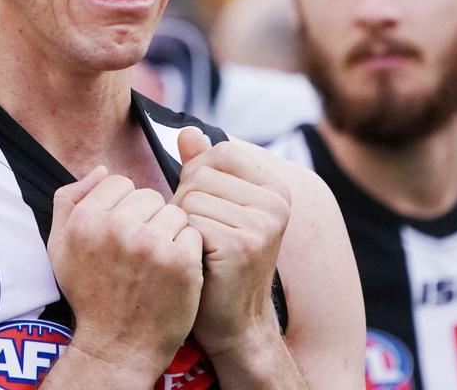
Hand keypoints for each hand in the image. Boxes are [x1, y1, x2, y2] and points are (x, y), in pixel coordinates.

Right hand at [48, 166, 203, 383]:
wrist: (118, 346)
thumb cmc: (90, 294)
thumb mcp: (60, 246)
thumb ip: (70, 200)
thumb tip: (101, 169)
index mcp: (86, 218)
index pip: (119, 182)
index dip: (124, 206)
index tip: (122, 233)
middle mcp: (116, 227)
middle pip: (149, 195)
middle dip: (149, 217)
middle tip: (141, 251)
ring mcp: (150, 244)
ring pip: (174, 211)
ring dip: (170, 232)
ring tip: (157, 261)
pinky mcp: (180, 261)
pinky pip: (193, 232)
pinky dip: (187, 249)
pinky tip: (173, 270)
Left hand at [172, 128, 291, 357]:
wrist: (235, 326)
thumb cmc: (218, 264)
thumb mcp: (216, 211)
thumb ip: (203, 170)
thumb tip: (187, 131)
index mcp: (275, 190)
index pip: (220, 151)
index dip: (198, 175)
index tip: (205, 209)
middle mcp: (276, 204)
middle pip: (200, 174)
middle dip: (184, 203)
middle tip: (199, 237)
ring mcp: (262, 225)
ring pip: (190, 198)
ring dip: (180, 224)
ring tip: (199, 250)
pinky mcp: (242, 246)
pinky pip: (189, 222)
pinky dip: (183, 241)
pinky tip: (198, 263)